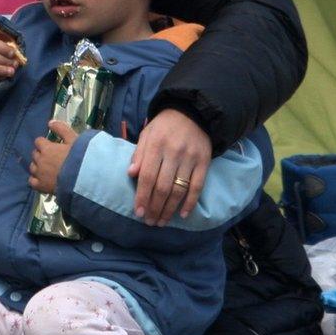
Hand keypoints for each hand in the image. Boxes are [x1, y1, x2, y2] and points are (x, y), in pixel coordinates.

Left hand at [29, 120, 77, 193]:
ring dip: (38, 166)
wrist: (84, 178)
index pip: (38, 141)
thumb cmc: (81, 157)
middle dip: (41, 154)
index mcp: (47, 148)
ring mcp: (39, 174)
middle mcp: (40, 161)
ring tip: (48, 168)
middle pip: (35, 154)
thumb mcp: (74, 139)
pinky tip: (43, 179)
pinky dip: (36, 179)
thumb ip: (61, 129)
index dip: (45, 143)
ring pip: (32, 167)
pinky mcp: (41, 186)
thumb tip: (50, 122)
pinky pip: (32, 181)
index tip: (52, 146)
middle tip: (52, 157)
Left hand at [129, 108, 211, 224]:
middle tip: (149, 222)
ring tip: (162, 221)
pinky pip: (197, 186)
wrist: (193, 112)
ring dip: (169, 209)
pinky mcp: (204, 162)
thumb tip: (131, 174)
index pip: (147, 176)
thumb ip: (139, 154)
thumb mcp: (147, 134)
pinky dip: (190, 203)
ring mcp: (190, 158)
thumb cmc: (164, 126)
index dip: (142, 196)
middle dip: (155, 208)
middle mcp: (173, 152)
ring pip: (179, 190)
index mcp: (156, 145)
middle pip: (162, 187)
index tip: (138, 212)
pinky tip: (182, 214)